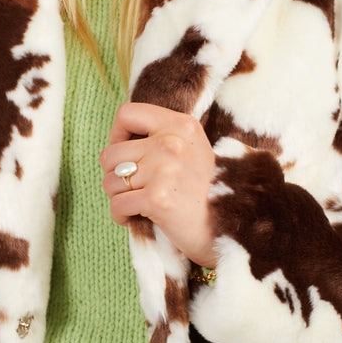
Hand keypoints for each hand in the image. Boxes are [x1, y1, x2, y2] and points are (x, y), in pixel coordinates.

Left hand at [100, 101, 218, 267]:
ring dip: (118, 198)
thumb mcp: (191, 150)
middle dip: (115, 176)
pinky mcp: (158, 199)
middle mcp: (172, 142)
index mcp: (181, 125)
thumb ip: (161, 137)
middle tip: (134, 189)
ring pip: (110, 181)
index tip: (124, 154)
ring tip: (139, 205)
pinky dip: (121, 216)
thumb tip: (117, 139)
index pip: (126, 114)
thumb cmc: (203, 192)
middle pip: (110, 154)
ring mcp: (165, 169)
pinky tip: (135, 218)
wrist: (231, 229)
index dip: (116, 135)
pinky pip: (116, 205)